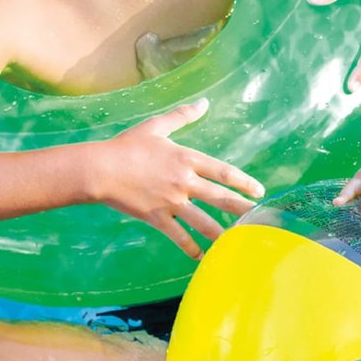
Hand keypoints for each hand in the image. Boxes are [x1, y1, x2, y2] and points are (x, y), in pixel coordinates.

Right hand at [95, 99, 264, 259]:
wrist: (101, 169)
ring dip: (223, 234)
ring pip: (204, 222)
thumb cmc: (127, 146)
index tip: (259, 191)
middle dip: (242, 209)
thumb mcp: (156, 126)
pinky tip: (202, 257)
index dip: (244, 182)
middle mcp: (183, 182)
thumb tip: (203, 103)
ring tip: (238, 243)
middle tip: (259, 218)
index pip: (223, 171)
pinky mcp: (157, 218)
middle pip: (220, 198)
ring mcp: (171, 202)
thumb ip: (182, 116)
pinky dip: (191, 248)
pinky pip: (179, 237)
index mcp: (186, 159)